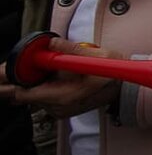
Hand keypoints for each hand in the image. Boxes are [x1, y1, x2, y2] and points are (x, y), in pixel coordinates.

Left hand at [0, 38, 122, 117]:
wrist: (124, 89)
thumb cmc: (114, 76)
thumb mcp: (98, 56)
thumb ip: (72, 49)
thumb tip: (52, 43)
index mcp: (65, 96)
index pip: (24, 94)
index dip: (22, 79)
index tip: (26, 68)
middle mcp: (60, 107)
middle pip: (28, 94)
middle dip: (33, 78)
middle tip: (48, 65)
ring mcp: (60, 110)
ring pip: (35, 96)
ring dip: (41, 83)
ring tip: (59, 72)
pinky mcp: (61, 111)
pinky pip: (44, 99)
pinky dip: (48, 88)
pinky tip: (61, 80)